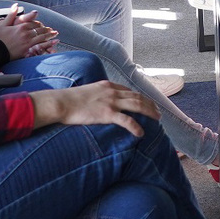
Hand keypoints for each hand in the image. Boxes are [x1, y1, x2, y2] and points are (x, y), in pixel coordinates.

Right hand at [0, 6, 58, 59]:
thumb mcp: (3, 23)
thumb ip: (11, 14)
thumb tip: (16, 5)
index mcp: (21, 26)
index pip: (34, 23)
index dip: (39, 24)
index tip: (42, 25)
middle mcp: (26, 34)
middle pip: (39, 30)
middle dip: (47, 30)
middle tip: (52, 30)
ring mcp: (28, 42)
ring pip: (42, 37)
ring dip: (50, 35)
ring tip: (55, 34)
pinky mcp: (28, 50)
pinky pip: (40, 46)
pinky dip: (48, 44)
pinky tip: (53, 43)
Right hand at [31, 80, 160, 137]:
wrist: (61, 102)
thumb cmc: (70, 99)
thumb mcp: (88, 91)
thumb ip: (98, 94)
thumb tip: (101, 100)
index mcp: (108, 86)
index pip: (129, 90)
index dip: (141, 97)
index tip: (147, 103)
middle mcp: (113, 92)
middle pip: (138, 97)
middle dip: (150, 104)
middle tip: (158, 112)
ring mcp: (111, 102)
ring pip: (137, 105)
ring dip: (150, 112)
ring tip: (157, 119)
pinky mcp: (107, 114)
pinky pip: (126, 121)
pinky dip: (136, 127)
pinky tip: (141, 133)